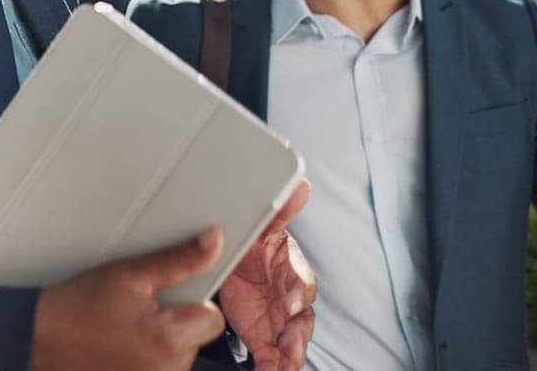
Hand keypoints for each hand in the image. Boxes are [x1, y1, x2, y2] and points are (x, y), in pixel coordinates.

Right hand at [30, 228, 227, 370]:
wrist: (38, 336)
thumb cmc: (75, 306)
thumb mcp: (129, 273)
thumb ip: (178, 260)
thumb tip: (211, 242)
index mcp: (169, 339)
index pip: (212, 318)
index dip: (190, 303)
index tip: (162, 298)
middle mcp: (166, 370)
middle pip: (196, 338)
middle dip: (174, 323)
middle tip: (136, 312)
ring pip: (178, 356)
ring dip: (160, 343)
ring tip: (124, 329)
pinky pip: (159, 369)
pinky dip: (145, 359)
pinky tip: (120, 346)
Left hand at [218, 179, 316, 370]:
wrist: (233, 266)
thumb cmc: (252, 247)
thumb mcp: (258, 230)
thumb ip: (278, 211)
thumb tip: (302, 183)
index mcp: (291, 270)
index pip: (303, 282)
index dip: (299, 294)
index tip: (289, 304)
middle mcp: (291, 298)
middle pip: (303, 319)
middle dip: (298, 334)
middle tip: (289, 345)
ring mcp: (281, 321)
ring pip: (294, 341)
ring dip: (291, 355)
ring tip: (284, 366)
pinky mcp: (267, 338)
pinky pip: (274, 358)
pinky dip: (274, 369)